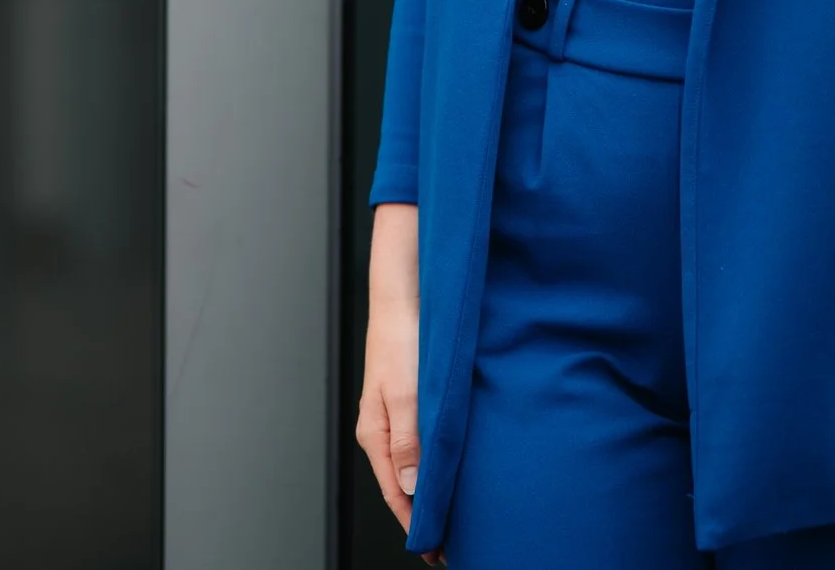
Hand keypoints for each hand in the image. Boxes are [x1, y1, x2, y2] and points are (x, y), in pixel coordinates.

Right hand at [356, 203, 443, 563]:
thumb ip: (410, 441)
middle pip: (403, 486)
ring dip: (432, 493)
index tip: (438, 552)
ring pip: (413, 467)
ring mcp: (396, 416)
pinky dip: (435, 466)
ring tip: (459, 517)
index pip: (395, 495)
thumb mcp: (408, 393)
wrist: (405, 291)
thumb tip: (413, 488)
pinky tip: (455, 470)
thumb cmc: (402, 337)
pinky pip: (422, 445)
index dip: (417, 526)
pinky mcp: (411, 401)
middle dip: (425, 517)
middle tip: (454, 545)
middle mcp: (383, 430)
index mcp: (376, 434)